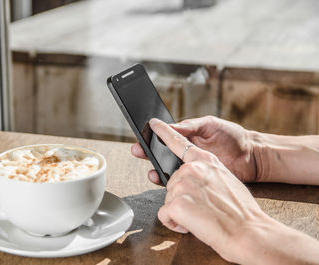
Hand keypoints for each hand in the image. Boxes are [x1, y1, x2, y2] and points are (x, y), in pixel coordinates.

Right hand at [131, 116, 256, 184]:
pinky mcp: (198, 183)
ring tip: (152, 171)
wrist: (252, 156)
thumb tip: (170, 127)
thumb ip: (190, 126)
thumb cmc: (233, 136)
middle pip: (161, 155)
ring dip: (157, 170)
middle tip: (138, 151)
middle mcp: (186, 154)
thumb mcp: (210, 124)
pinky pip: (181, 184)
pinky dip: (171, 184)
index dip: (152, 137)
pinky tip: (166, 182)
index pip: (165, 138)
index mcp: (188, 138)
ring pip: (168, 171)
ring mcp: (191, 169)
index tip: (141, 136)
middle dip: (148, 153)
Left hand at [149, 118, 266, 263]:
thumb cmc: (241, 211)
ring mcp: (182, 185)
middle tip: (201, 208)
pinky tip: (189, 225)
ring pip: (168, 199)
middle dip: (182, 196)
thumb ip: (207, 174)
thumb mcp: (227, 180)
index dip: (164, 132)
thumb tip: (195, 180)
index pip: (179, 142)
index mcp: (206, 160)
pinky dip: (173, 223)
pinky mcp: (176, 203)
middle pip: (172, 181)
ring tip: (201, 218)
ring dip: (179, 211)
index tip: (153, 124)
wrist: (249, 232)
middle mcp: (192, 169)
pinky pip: (164, 214)